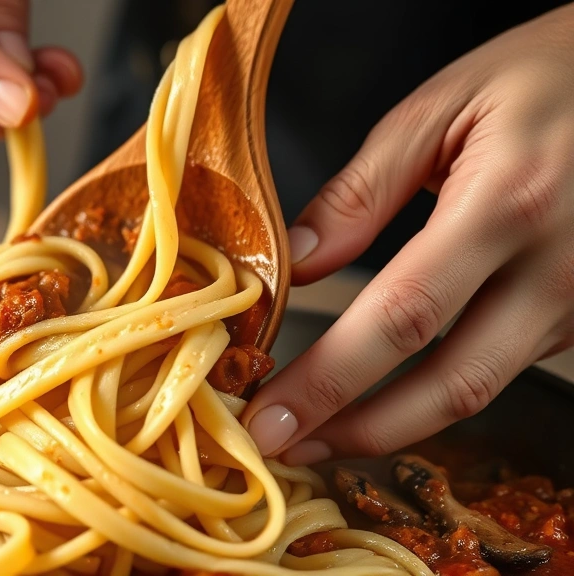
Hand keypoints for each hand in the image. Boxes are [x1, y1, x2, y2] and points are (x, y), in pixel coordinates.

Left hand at [243, 4, 573, 465]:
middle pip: (452, 384)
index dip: (330, 379)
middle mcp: (558, 268)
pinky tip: (385, 393)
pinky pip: (504, 367)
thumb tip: (295, 264)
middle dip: (358, 430)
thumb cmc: (546, 76)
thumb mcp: (442, 107)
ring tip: (319, 430)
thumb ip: (362, 190)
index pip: (402, 316)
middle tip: (284, 448)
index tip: (269, 415)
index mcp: (509, 204)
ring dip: (395, 422)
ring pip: (481, 389)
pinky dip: (437, 391)